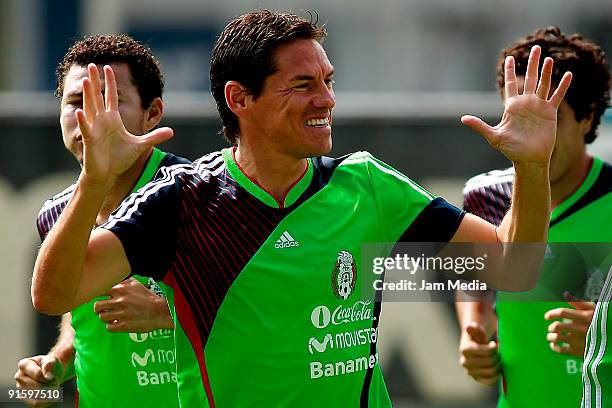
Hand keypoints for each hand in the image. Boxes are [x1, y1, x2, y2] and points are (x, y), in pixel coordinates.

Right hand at [14, 355, 64, 406]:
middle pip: (38, 386)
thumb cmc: (50, 365)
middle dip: (51, 384)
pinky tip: (50, 394)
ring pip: (37, 396)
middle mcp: (19, 376)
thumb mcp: (53, 360)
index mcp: (24, 364)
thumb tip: (48, 376)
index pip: (38, 374)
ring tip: (52, 385)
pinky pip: (36, 404)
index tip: (53, 374)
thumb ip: (50, 364)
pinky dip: (47, 400)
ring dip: (50, 392)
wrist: (50, 373)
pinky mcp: (24, 397)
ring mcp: (20, 388)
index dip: (49, 376)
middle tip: (55, 380)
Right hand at [76, 64, 172, 188]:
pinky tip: (81, 111)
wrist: (108, 174)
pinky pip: (86, 129)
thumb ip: (155, 137)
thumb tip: (172, 131)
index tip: (108, 67)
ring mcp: (94, 129)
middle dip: (95, 81)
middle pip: (98, 97)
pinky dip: (83, 121)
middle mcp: (102, 121)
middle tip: (90, 64)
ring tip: (85, 80)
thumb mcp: (141, 145)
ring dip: (88, 95)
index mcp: (113, 120)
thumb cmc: (120, 159)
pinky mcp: (90, 141)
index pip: (110, 97)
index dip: (110, 83)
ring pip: (90, 109)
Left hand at [93, 278, 173, 332]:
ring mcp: (121, 314)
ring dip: (106, 318)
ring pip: (102, 317)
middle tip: (104, 310)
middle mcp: (119, 301)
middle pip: (97, 306)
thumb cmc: (148, 298)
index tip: (101, 299)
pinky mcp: (124, 326)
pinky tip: (118, 323)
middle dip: (99, 309)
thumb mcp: (136, 285)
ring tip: (113, 317)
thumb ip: (122, 282)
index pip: (99, 292)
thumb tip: (111, 280)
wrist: (160, 312)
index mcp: (121, 289)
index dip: (98, 296)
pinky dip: (112, 326)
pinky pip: (109, 327)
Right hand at [459, 323, 499, 385]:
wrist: (477, 345)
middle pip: (489, 362)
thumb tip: (469, 327)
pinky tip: (498, 369)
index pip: (487, 352)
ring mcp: (470, 371)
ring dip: (498, 365)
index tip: (494, 344)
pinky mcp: (476, 378)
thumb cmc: (479, 335)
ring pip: (490, 372)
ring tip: (498, 359)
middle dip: (497, 357)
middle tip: (498, 352)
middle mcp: (465, 362)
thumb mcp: (478, 329)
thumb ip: (475, 328)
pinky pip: (489, 382)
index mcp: (465, 349)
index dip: (494, 348)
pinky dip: (496, 376)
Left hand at [462, 45, 571, 165]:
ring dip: (546, 71)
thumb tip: (462, 119)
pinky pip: (557, 96)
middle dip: (532, 63)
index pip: (510, 84)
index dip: (510, 70)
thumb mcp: (493, 136)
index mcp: (512, 106)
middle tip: (536, 47)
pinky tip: (568, 75)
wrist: (528, 159)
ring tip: (549, 58)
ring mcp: (539, 107)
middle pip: (530, 78)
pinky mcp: (550, 113)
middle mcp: (526, 103)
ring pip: (543, 84)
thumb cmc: (510, 149)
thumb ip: (479, 126)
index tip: (509, 57)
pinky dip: (562, 86)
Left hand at [545, 299, 594, 356]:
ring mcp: (580, 341)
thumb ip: (580, 303)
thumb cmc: (601, 323)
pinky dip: (554, 347)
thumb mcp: (595, 311)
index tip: (547, 316)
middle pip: (557, 326)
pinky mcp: (580, 352)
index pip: (562, 313)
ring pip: (557, 338)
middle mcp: (582, 329)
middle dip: (551, 327)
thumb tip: (566, 295)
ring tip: (551, 336)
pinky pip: (561, 350)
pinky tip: (554, 344)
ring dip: (550, 337)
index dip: (552, 314)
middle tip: (552, 328)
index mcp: (585, 317)